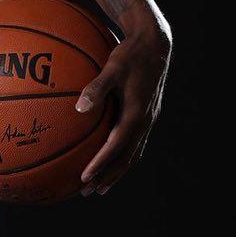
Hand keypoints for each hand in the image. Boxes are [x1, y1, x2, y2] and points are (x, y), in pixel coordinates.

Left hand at [77, 15, 171, 193]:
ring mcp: (148, 120)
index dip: (101, 164)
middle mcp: (145, 121)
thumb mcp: (113, 66)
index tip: (85, 178)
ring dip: (116, 172)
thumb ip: (97, 87)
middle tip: (87, 191)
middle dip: (107, 176)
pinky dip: (123, 157)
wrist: (156, 45)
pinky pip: (135, 144)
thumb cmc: (131, 53)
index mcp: (137, 112)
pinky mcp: (147, 116)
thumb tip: (79, 107)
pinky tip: (110, 161)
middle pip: (126, 158)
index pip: (116, 146)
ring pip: (133, 154)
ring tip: (99, 187)